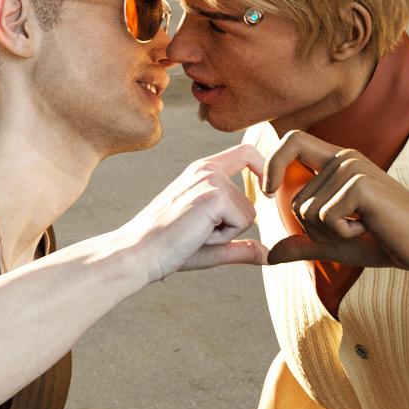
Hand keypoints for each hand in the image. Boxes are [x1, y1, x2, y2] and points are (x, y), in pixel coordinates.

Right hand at [117, 143, 268, 284]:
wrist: (139, 253)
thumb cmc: (168, 249)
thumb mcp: (211, 245)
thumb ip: (241, 247)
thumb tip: (269, 256)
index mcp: (203, 171)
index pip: (246, 153)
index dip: (264, 169)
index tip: (267, 192)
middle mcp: (207, 169)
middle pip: (251, 202)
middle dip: (232, 229)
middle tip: (199, 233)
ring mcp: (211, 180)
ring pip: (248, 215)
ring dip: (225, 234)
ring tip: (194, 233)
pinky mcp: (214, 195)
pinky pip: (241, 223)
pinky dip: (222, 238)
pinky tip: (196, 235)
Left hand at [260, 130, 408, 275]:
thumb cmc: (388, 241)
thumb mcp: (338, 244)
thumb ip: (305, 245)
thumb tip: (271, 255)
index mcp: (338, 163)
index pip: (292, 141)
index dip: (272, 163)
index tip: (267, 191)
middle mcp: (344, 158)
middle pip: (295, 200)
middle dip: (315, 231)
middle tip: (352, 229)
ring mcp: (353, 168)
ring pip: (308, 212)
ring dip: (331, 234)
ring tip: (364, 227)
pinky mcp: (360, 185)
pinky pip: (325, 219)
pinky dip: (343, 235)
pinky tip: (370, 228)